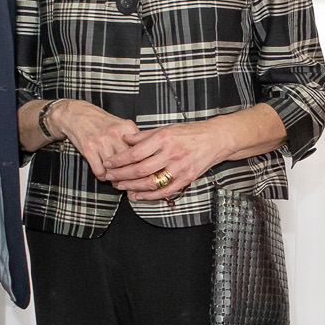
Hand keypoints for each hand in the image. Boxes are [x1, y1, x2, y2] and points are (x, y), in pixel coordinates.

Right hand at [54, 101, 142, 181]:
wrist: (77, 114)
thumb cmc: (101, 122)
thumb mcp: (121, 125)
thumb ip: (133, 139)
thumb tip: (145, 158)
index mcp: (127, 127)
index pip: (141, 151)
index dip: (142, 165)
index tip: (142, 173)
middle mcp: (115, 134)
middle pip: (129, 162)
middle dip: (129, 174)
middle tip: (129, 180)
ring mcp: (101, 141)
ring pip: (114, 169)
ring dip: (115, 177)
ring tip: (115, 177)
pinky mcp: (89, 149)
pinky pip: (100, 171)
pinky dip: (102, 176)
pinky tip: (104, 173)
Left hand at [104, 119, 231, 201]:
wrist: (215, 139)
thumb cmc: (190, 132)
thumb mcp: (166, 128)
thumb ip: (144, 135)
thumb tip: (125, 139)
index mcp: (164, 138)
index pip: (135, 152)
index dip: (119, 160)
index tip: (108, 163)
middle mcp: (172, 153)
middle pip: (140, 169)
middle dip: (121, 175)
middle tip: (109, 177)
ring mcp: (180, 167)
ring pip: (151, 182)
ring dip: (132, 186)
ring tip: (120, 186)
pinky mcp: (186, 178)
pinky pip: (164, 191)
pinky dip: (149, 196)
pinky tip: (137, 195)